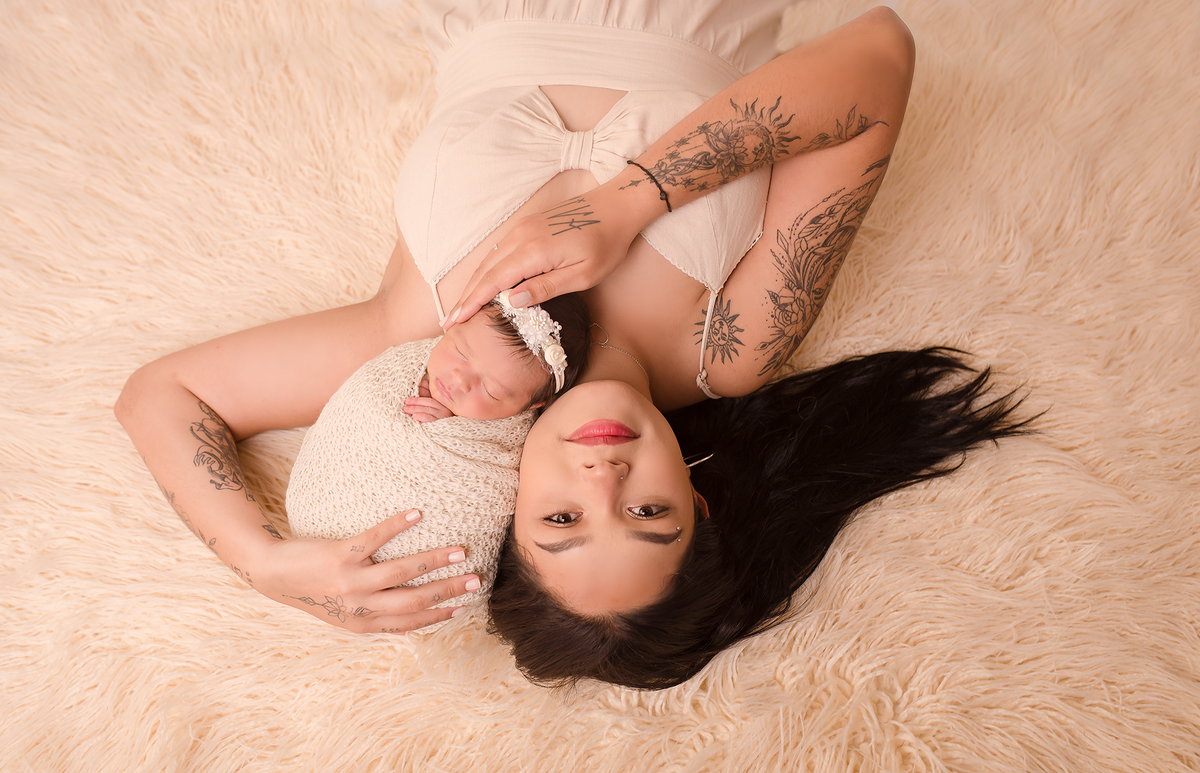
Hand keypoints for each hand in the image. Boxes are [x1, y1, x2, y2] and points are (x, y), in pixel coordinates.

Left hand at [253, 510, 477, 633]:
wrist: (271, 574)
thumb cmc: (311, 591)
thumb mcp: (341, 615)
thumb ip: (373, 617)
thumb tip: (410, 626)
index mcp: (362, 623)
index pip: (410, 622)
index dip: (439, 615)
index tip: (464, 606)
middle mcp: (359, 606)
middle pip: (414, 600)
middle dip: (447, 591)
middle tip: (475, 580)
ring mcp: (350, 581)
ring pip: (401, 573)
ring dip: (434, 561)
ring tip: (459, 550)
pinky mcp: (340, 555)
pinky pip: (375, 539)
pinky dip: (397, 526)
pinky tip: (417, 513)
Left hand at [403, 380, 453, 421]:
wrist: (445, 434)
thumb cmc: (435, 416)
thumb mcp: (431, 403)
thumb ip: (427, 393)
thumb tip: (422, 382)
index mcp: (442, 403)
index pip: (431, 398)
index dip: (420, 396)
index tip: (408, 398)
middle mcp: (444, 409)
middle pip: (430, 403)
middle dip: (416, 402)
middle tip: (406, 403)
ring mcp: (443, 417)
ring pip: (429, 411)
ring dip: (417, 409)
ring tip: (407, 409)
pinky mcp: (441, 425)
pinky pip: (431, 420)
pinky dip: (423, 417)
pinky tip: (415, 416)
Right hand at [445, 178, 654, 326]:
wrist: (617, 207)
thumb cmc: (607, 244)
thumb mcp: (583, 274)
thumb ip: (547, 287)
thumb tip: (513, 301)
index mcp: (533, 251)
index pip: (493, 282)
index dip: (472, 303)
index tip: (454, 321)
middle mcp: (521, 238)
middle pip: (484, 272)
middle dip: (465, 297)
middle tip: (448, 322)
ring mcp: (523, 230)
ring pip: (490, 261)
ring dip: (473, 284)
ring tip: (461, 307)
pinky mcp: (528, 227)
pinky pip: (500, 252)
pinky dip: (487, 271)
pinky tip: (484, 285)